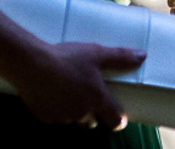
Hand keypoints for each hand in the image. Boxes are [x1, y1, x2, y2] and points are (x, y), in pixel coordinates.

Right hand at [13, 41, 145, 130]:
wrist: (32, 64)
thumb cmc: (68, 58)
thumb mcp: (97, 53)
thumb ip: (120, 57)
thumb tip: (142, 56)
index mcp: (97, 99)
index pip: (114, 120)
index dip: (118, 120)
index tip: (120, 118)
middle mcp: (81, 113)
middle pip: (93, 121)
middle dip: (94, 112)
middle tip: (91, 95)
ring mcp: (61, 117)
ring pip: (73, 119)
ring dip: (74, 111)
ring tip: (70, 91)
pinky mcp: (43, 117)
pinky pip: (55, 117)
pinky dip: (56, 109)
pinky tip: (54, 94)